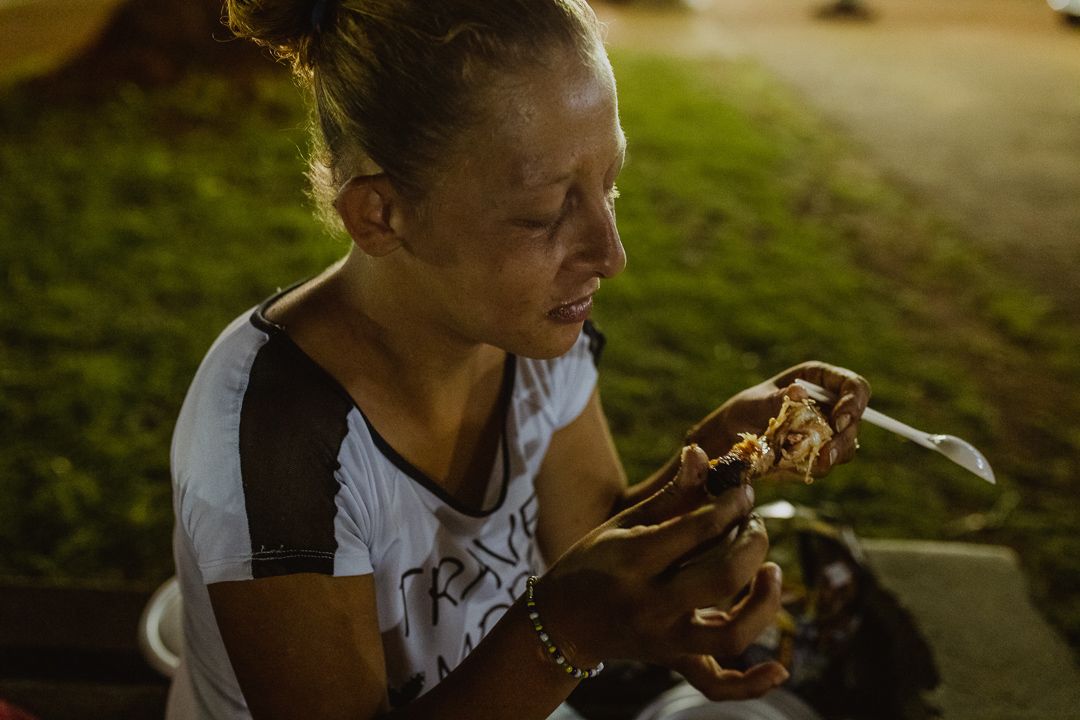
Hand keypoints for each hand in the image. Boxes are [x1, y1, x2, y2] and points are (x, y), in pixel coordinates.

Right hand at [536, 447, 783, 699]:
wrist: (560, 623)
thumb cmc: (594, 562)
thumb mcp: (623, 523)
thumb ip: (670, 495)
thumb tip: (703, 453)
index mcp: (633, 560)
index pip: (699, 529)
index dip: (731, 505)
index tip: (743, 492)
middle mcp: (651, 604)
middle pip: (724, 577)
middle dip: (753, 543)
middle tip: (755, 524)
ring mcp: (664, 639)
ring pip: (731, 632)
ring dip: (764, 601)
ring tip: (770, 570)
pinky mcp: (672, 662)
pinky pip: (716, 683)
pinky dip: (752, 683)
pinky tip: (780, 667)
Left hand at [688, 361, 869, 477]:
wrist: (732, 440)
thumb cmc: (744, 411)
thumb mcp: (755, 403)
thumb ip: (777, 399)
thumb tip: (799, 392)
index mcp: (819, 380)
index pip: (854, 386)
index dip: (854, 402)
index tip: (840, 421)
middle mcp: (830, 405)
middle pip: (854, 421)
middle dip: (843, 439)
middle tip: (825, 454)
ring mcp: (828, 431)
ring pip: (846, 446)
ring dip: (828, 456)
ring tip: (803, 460)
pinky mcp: (820, 454)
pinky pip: (826, 463)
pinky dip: (810, 466)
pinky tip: (788, 465)